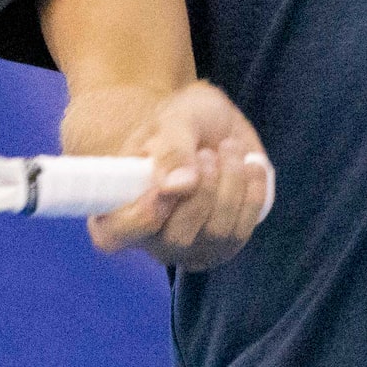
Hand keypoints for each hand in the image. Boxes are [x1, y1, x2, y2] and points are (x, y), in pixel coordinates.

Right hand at [87, 81, 274, 269]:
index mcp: (119, 206)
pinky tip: (250, 165)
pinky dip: (251, 193)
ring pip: (216, 234)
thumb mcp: (175, 119)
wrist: (215, 125)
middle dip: (202, 191)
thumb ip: (171, 150)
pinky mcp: (224, 246)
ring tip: (228, 149)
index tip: (164, 188)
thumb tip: (174, 187)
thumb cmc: (182, 121)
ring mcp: (189, 247)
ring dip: (230, 184)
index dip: (141, 218)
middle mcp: (150, 237)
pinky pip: (243, 231)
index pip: (115, 235)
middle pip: (177, 239)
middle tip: (207, 153)